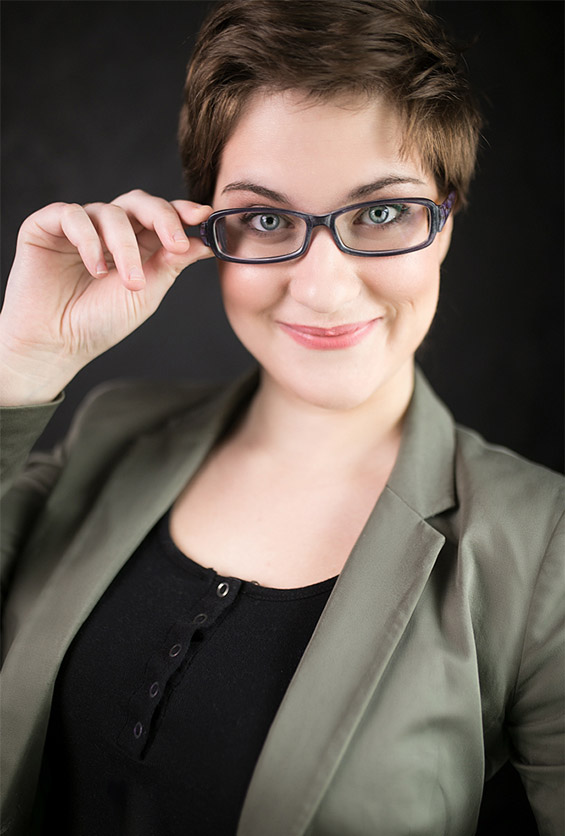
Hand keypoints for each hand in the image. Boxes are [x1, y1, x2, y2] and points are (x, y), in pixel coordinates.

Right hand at [0, 190, 213, 404]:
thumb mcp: (146, 293)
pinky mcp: (46, 226)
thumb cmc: (100, 322)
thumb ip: (172, 264)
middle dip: (162, 218)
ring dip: (126, 247)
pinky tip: (97, 270)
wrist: (57, 344)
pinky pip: (72, 216)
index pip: (161, 215)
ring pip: (110, 213)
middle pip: (139, 202)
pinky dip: (89, 241)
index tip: (203, 216)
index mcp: (137, 242)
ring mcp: (78, 226)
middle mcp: (109, 230)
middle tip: (174, 244)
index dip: (182, 210)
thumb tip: (204, 243)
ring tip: (131, 283)